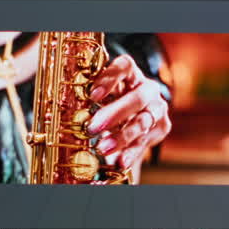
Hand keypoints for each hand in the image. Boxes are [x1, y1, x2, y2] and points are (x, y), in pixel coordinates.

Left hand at [87, 54, 171, 169]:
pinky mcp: (161, 127)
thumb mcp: (102, 97)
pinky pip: (145, 141)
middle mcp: (148, 88)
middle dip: (115, 113)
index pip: (125, 66)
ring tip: (103, 148)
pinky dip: (131, 152)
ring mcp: (157, 108)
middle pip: (137, 98)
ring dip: (122, 136)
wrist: (132, 119)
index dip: (109, 78)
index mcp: (131, 74)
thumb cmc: (111, 102)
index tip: (92, 95)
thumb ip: (91, 99)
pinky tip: (120, 161)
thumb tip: (67, 109)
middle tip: (93, 127)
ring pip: (143, 121)